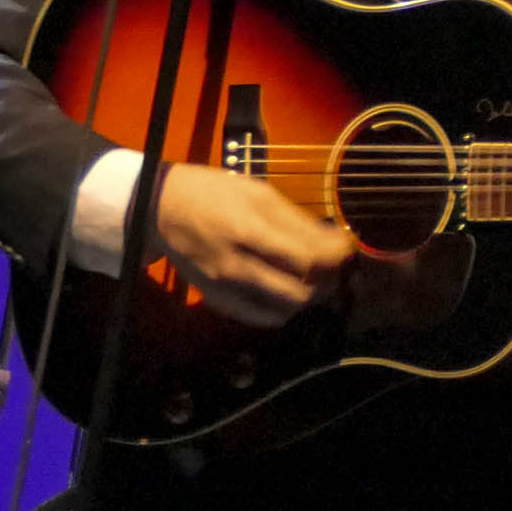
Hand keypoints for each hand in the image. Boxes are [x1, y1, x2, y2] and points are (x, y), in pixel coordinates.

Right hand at [146, 163, 352, 325]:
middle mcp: (237, 265)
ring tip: (318, 278)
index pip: (307, 258)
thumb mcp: (258, 192)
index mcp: (248, 231)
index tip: (348, 247)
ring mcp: (225, 288)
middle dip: (329, 280)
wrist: (162, 209)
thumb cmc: (215, 192)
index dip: (337, 256)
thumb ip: (295, 220)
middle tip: (337, 265)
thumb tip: (334, 240)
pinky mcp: (217, 300)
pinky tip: (290, 291)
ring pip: (284, 308)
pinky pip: (261, 317)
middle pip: (300, 290)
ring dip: (310, 296)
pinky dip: (284, 309)